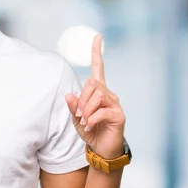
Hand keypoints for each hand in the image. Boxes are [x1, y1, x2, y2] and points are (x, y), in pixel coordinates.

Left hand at [65, 34, 125, 158]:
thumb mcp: (76, 118)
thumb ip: (73, 106)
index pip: (98, 68)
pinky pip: (101, 111)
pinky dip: (91, 119)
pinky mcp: (119, 115)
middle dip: (81, 99)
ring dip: (86, 110)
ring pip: (96, 96)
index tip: (97, 36)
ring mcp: (115, 104)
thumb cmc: (90, 131)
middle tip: (79, 114)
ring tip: (85, 122)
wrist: (101, 150)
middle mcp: (109, 94)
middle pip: (92, 83)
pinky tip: (89, 126)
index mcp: (98, 92)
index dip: (96, 52)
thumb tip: (69, 95)